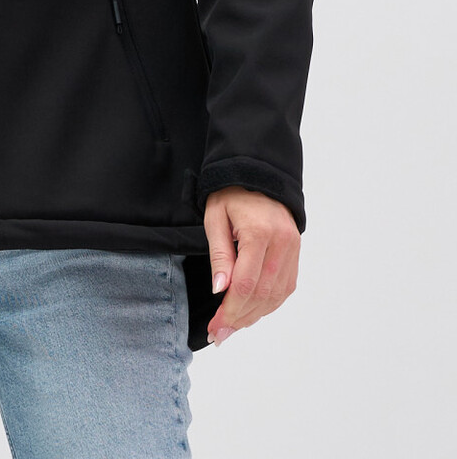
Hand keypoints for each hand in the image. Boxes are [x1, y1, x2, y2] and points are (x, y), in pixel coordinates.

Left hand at [203, 185, 299, 346]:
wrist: (258, 175)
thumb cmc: (232, 195)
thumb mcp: (215, 218)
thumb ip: (219, 255)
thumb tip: (221, 290)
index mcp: (260, 233)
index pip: (246, 284)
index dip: (230, 310)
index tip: (214, 327)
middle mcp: (282, 244)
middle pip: (262, 295)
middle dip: (239, 318)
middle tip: (219, 335)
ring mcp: (293, 249)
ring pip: (276, 296)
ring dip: (254, 315)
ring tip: (232, 327)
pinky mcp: (296, 254)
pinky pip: (285, 287)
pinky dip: (268, 304)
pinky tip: (251, 311)